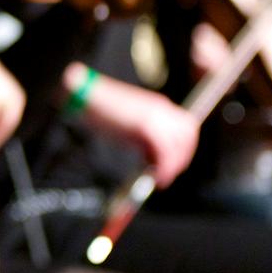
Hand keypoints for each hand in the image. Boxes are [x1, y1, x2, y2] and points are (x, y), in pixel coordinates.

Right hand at [75, 69, 199, 186]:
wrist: (83, 94)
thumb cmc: (97, 108)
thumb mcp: (127, 120)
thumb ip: (142, 135)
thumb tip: (150, 155)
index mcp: (158, 104)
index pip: (186, 127)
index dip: (183, 147)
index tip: (173, 162)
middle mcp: (162, 108)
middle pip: (188, 135)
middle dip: (182, 157)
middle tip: (166, 173)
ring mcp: (156, 116)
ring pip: (179, 146)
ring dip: (172, 165)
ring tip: (160, 178)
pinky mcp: (146, 126)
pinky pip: (165, 153)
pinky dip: (164, 169)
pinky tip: (155, 178)